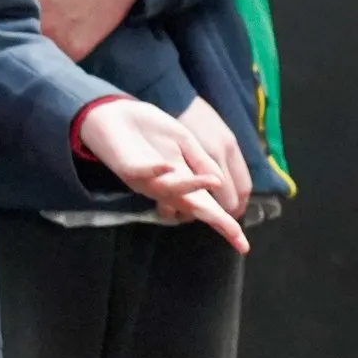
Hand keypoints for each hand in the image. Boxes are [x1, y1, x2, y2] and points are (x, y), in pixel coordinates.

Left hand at [78, 103, 248, 254]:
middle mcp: (166, 186)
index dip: (225, 225)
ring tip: (214, 180)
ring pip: (171, 191)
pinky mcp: (128, 167)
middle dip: (213, 218)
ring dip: (191, 186)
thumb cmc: (150, 129)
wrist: (114, 112)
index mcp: (183, 180)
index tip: (243, 245)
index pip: (209, 206)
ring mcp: (147, 179)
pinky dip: (155, 169)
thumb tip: (221, 184)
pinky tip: (167, 165)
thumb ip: (201, 162)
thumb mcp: (184, 142)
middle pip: (193, 207)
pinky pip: (142, 171)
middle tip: (231, 231)